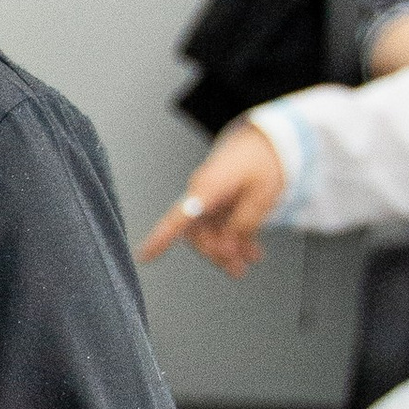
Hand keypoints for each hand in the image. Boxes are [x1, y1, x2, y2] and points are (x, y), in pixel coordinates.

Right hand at [137, 119, 285, 275]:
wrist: (265, 141)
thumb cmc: (262, 160)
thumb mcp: (262, 195)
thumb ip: (244, 223)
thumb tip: (229, 245)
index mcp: (207, 188)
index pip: (178, 217)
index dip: (160, 238)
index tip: (143, 256)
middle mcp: (201, 193)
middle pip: (196, 233)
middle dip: (214, 253)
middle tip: (237, 268)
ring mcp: (208, 198)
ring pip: (209, 233)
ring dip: (226, 250)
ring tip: (246, 262)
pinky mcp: (217, 200)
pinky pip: (220, 226)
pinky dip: (234, 240)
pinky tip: (250, 250)